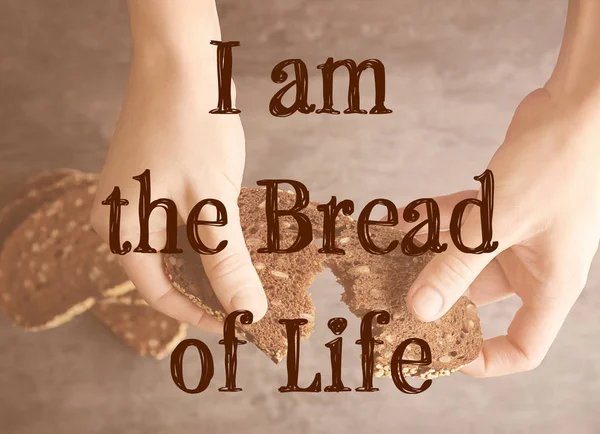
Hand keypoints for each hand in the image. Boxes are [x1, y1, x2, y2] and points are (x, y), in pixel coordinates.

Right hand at [90, 55, 266, 331]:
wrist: (181, 62)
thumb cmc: (193, 127)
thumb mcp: (213, 203)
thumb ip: (227, 263)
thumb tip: (247, 314)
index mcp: (120, 232)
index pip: (159, 294)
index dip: (199, 315)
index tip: (238, 325)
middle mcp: (117, 220)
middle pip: (164, 273)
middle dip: (206, 288)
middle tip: (247, 298)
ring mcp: (130, 199)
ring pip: (171, 249)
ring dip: (206, 261)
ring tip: (244, 270)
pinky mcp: (147, 183)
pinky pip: (172, 224)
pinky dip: (200, 235)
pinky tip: (227, 236)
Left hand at [403, 88, 599, 376]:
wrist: (578, 106)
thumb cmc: (556, 166)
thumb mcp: (497, 225)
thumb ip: (456, 267)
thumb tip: (421, 309)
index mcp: (548, 284)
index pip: (523, 346)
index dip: (486, 359)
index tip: (445, 352)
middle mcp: (533, 265)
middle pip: (477, 299)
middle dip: (436, 296)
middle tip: (393, 296)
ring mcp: (516, 234)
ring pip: (462, 257)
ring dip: (427, 254)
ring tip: (386, 255)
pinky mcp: (502, 207)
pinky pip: (462, 224)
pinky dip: (436, 222)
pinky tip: (403, 218)